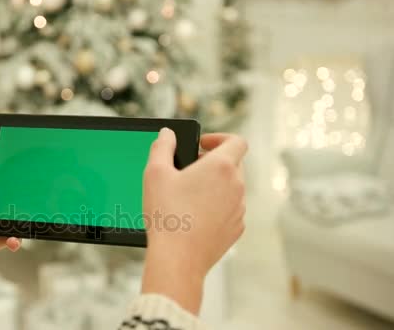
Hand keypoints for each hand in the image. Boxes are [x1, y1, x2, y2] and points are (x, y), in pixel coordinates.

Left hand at [0, 119, 20, 278]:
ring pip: (16, 215)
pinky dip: (17, 238)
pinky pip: (12, 237)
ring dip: (25, 214)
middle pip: (12, 192)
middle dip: (25, 190)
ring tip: (31, 211)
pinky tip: (15, 235)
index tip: (26, 158)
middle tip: (37, 185)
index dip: (13, 165)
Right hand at [141, 129, 246, 313]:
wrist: (178, 259)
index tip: (202, 145)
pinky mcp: (236, 229)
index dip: (220, 138)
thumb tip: (167, 134)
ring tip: (188, 195)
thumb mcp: (155, 173)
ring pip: (232, 188)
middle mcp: (237, 186)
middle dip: (213, 162)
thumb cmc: (167, 215)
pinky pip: (230, 210)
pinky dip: (217, 207)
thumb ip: (162, 147)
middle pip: (234, 164)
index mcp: (221, 167)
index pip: (236, 141)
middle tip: (190, 170)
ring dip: (215, 185)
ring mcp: (239, 209)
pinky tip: (194, 216)